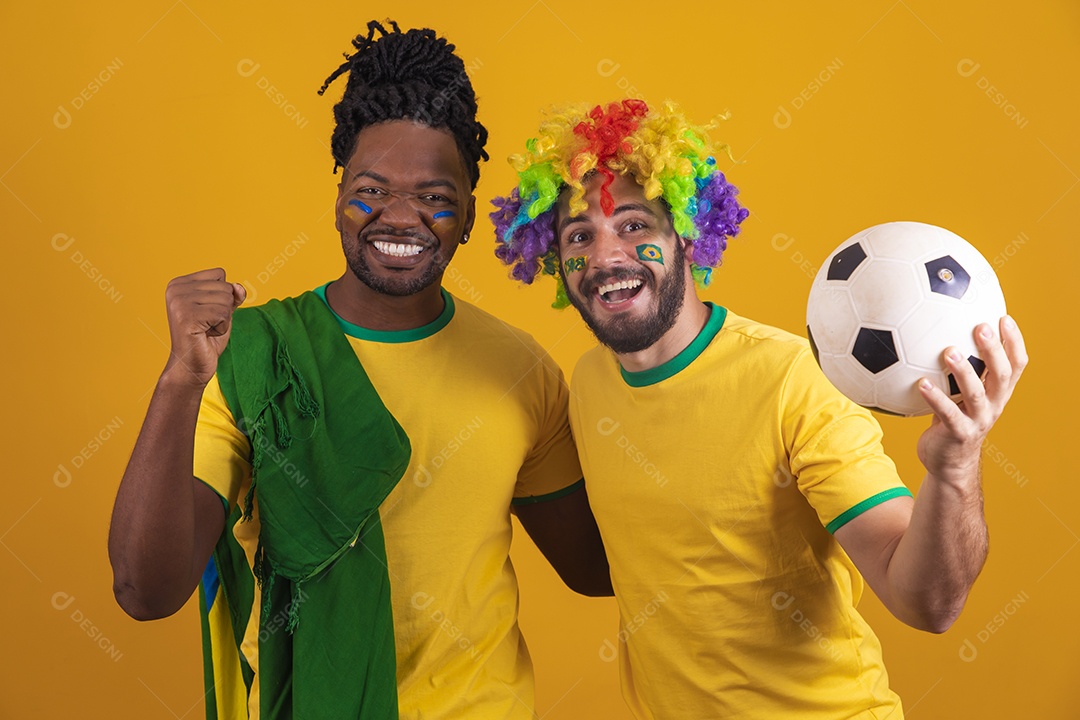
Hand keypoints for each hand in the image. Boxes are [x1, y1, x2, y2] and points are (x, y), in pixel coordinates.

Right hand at [161, 268, 245, 387]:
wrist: (192, 365)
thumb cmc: (207, 337)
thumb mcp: (223, 310)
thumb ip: (232, 294)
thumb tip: (238, 287)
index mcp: (180, 283)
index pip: (219, 274)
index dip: (222, 296)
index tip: (206, 312)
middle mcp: (175, 289)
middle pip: (225, 287)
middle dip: (224, 309)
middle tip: (206, 324)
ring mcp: (179, 302)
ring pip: (226, 300)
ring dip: (223, 320)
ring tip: (205, 329)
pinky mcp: (186, 317)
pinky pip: (223, 314)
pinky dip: (221, 328)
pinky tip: (205, 335)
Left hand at [917, 316, 1027, 484]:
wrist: (949, 462)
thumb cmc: (952, 419)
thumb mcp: (961, 394)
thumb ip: (960, 370)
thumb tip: (940, 332)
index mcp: (998, 392)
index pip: (1016, 364)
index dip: (1014, 341)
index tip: (1004, 317)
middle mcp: (994, 404)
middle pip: (1002, 374)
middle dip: (993, 350)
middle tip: (980, 327)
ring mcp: (978, 420)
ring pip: (976, 393)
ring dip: (963, 371)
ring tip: (949, 351)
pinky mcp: (958, 433)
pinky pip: (947, 413)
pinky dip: (935, 397)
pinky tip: (921, 383)